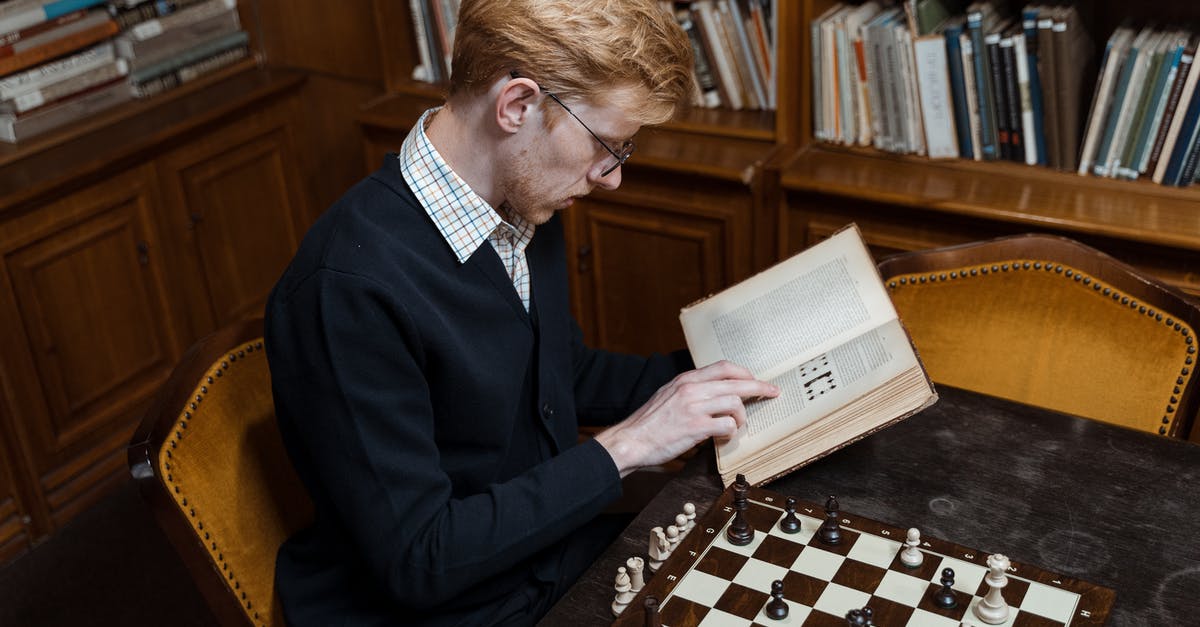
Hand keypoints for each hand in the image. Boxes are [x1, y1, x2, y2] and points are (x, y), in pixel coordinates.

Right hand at [594, 360, 779, 475]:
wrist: (630, 440)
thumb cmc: (649, 423)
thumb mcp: (668, 395)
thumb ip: (691, 391)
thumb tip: (716, 394)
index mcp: (686, 379)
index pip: (724, 367)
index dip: (745, 372)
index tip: (756, 380)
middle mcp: (691, 389)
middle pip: (736, 381)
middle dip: (759, 387)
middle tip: (772, 393)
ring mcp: (694, 407)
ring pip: (735, 403)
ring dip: (741, 417)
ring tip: (734, 426)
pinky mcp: (695, 427)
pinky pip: (728, 425)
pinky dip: (731, 433)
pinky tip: (722, 437)